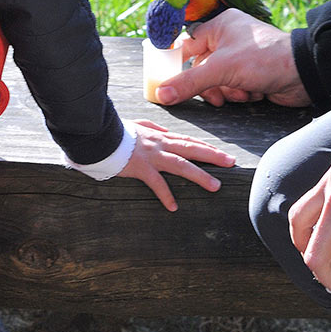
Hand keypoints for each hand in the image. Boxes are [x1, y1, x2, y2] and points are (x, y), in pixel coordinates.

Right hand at [117, 119, 235, 210]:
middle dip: (213, 155)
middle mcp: (160, 144)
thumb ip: (152, 127)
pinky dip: (165, 195)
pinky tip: (173, 207)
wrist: (98, 133)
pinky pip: (156, 183)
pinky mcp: (140, 166)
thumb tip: (164, 129)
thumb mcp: (137, 125)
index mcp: (160, 136)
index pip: (188, 141)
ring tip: (215, 186)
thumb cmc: (116, 131)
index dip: (206, 147)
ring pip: (181, 164)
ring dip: (200, 175)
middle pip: (192, 149)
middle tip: (231, 162)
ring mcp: (151, 155)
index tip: (222, 153)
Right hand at [154, 9, 310, 108]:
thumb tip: (161, 94)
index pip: (188, 45)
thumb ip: (189, 83)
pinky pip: (234, 89)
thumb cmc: (264, 59)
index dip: (180, 65)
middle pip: (202, 69)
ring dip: (229, 92)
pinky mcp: (252, 74)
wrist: (303, 74)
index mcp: (220, 26)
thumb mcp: (221, 70)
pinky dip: (242, 95)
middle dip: (212, 86)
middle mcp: (230, 38)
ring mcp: (241, 57)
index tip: (170, 83)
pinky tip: (254, 93)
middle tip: (218, 94)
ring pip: (218, 82)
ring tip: (243, 91)